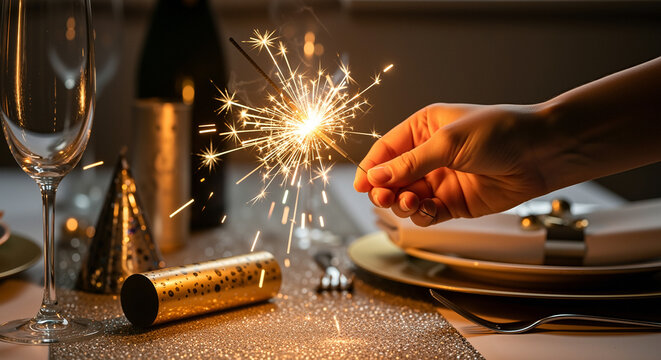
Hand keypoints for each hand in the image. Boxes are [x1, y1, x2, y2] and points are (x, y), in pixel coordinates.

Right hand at [354, 103, 549, 225]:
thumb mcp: (448, 141)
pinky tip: (427, 209)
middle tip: (383, 197)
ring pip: (407, 198)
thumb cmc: (500, 132)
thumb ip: (410, 163)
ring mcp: (441, 180)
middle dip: (385, 189)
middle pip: (392, 178)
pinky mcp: (454, 203)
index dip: (370, 168)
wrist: (541, 153)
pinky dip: (422, 215)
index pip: (386, 150)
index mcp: (424, 128)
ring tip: (410, 201)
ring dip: (402, 203)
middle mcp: (429, 155)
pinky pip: (427, 214)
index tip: (360, 185)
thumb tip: (376, 177)